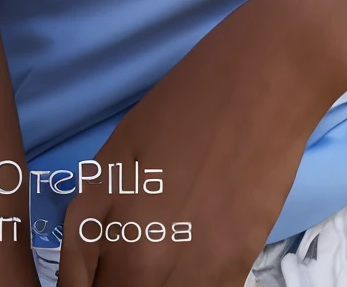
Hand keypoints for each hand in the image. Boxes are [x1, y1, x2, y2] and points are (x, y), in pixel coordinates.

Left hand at [57, 0, 342, 285]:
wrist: (264, 79)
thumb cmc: (183, 103)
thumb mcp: (114, 157)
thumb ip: (88, 224)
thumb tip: (82, 277)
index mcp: (102, 232)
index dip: (87, 285)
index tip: (102, 270)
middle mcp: (142, 264)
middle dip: (119, 282)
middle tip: (136, 253)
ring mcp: (193, 271)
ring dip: (160, 284)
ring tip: (171, 249)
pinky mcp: (236, 267)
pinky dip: (198, 283)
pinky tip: (200, 255)